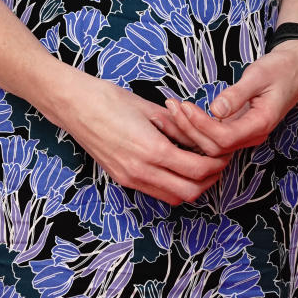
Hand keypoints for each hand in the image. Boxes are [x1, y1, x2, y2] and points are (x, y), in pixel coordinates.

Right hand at [60, 72, 231, 205]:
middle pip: (190, 191)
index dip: (217, 163)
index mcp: (152, 149)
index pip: (197, 169)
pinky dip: (172, 186)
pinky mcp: (122, 179)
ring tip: (199, 165)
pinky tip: (175, 168)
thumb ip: (178, 129)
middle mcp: (141, 171)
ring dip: (191, 186)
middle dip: (210, 179)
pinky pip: (155, 192)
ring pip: (173, 198)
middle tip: (217, 161)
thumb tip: (201, 140)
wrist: (73, 105)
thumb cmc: (109, 99)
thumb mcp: (151, 108)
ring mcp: (130, 178)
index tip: (224, 151)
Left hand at [161, 41, 297, 156]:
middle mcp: (253, 135)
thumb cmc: (280, 69)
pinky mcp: (238, 129)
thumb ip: (237, 94)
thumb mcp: (258, 75)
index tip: (185, 106)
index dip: (202, 126)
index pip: (225, 138)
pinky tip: (181, 116)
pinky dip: (196, 129)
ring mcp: (245, 134)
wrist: (295, 68)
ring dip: (190, 131)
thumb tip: (215, 109)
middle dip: (190, 129)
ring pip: (212, 146)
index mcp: (261, 124)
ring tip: (171, 111)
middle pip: (215, 147)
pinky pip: (214, 137)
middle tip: (171, 106)